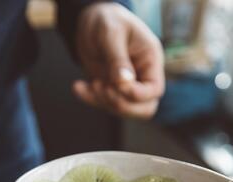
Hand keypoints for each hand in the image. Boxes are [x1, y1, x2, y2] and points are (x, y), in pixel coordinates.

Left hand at [73, 3, 164, 118]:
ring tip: (91, 83)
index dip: (137, 94)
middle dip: (121, 104)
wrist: (91, 20)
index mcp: (150, 60)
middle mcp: (142, 76)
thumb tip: (124, 82)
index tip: (116, 84)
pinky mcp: (111, 89)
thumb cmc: (106, 20)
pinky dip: (90, 99)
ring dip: (104, 102)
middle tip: (102, 88)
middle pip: (144, 108)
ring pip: (123, 110)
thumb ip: (117, 58)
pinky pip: (104, 104)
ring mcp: (127, 85)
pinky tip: (78, 87)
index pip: (154, 90)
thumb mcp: (111, 34)